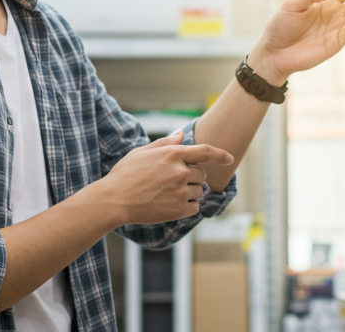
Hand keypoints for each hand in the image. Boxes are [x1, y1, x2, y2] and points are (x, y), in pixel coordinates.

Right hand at [94, 134, 233, 225]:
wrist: (114, 200)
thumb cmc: (125, 174)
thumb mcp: (142, 152)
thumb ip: (165, 143)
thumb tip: (181, 134)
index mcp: (173, 154)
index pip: (205, 151)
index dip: (220, 154)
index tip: (229, 158)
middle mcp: (180, 171)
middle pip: (202, 174)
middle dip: (192, 177)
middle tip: (171, 181)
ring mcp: (180, 191)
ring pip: (199, 191)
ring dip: (189, 192)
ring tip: (166, 193)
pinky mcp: (178, 209)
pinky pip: (194, 207)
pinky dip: (187, 207)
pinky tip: (169, 205)